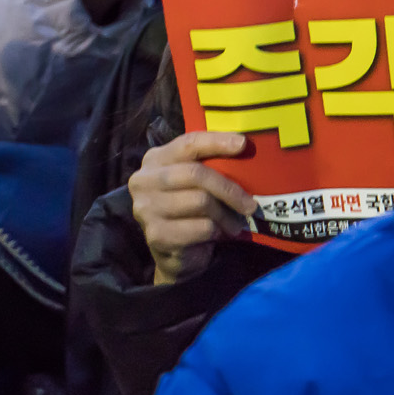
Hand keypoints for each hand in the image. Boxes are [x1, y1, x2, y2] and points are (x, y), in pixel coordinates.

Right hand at [128, 132, 257, 284]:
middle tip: (250, 205)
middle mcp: (143, 180)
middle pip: (196, 174)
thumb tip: (244, 150)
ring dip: (225, 215)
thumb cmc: (189, 211)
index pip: (187, 143)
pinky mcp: (156, 234)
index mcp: (154, 160)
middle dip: (229, 189)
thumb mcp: (195, 183)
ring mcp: (146, 208)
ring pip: (201, 201)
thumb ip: (208, 166)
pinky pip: (201, 227)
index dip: (216, 142)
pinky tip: (217, 234)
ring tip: (233, 224)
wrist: (173, 253)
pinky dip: (216, 231)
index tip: (243, 144)